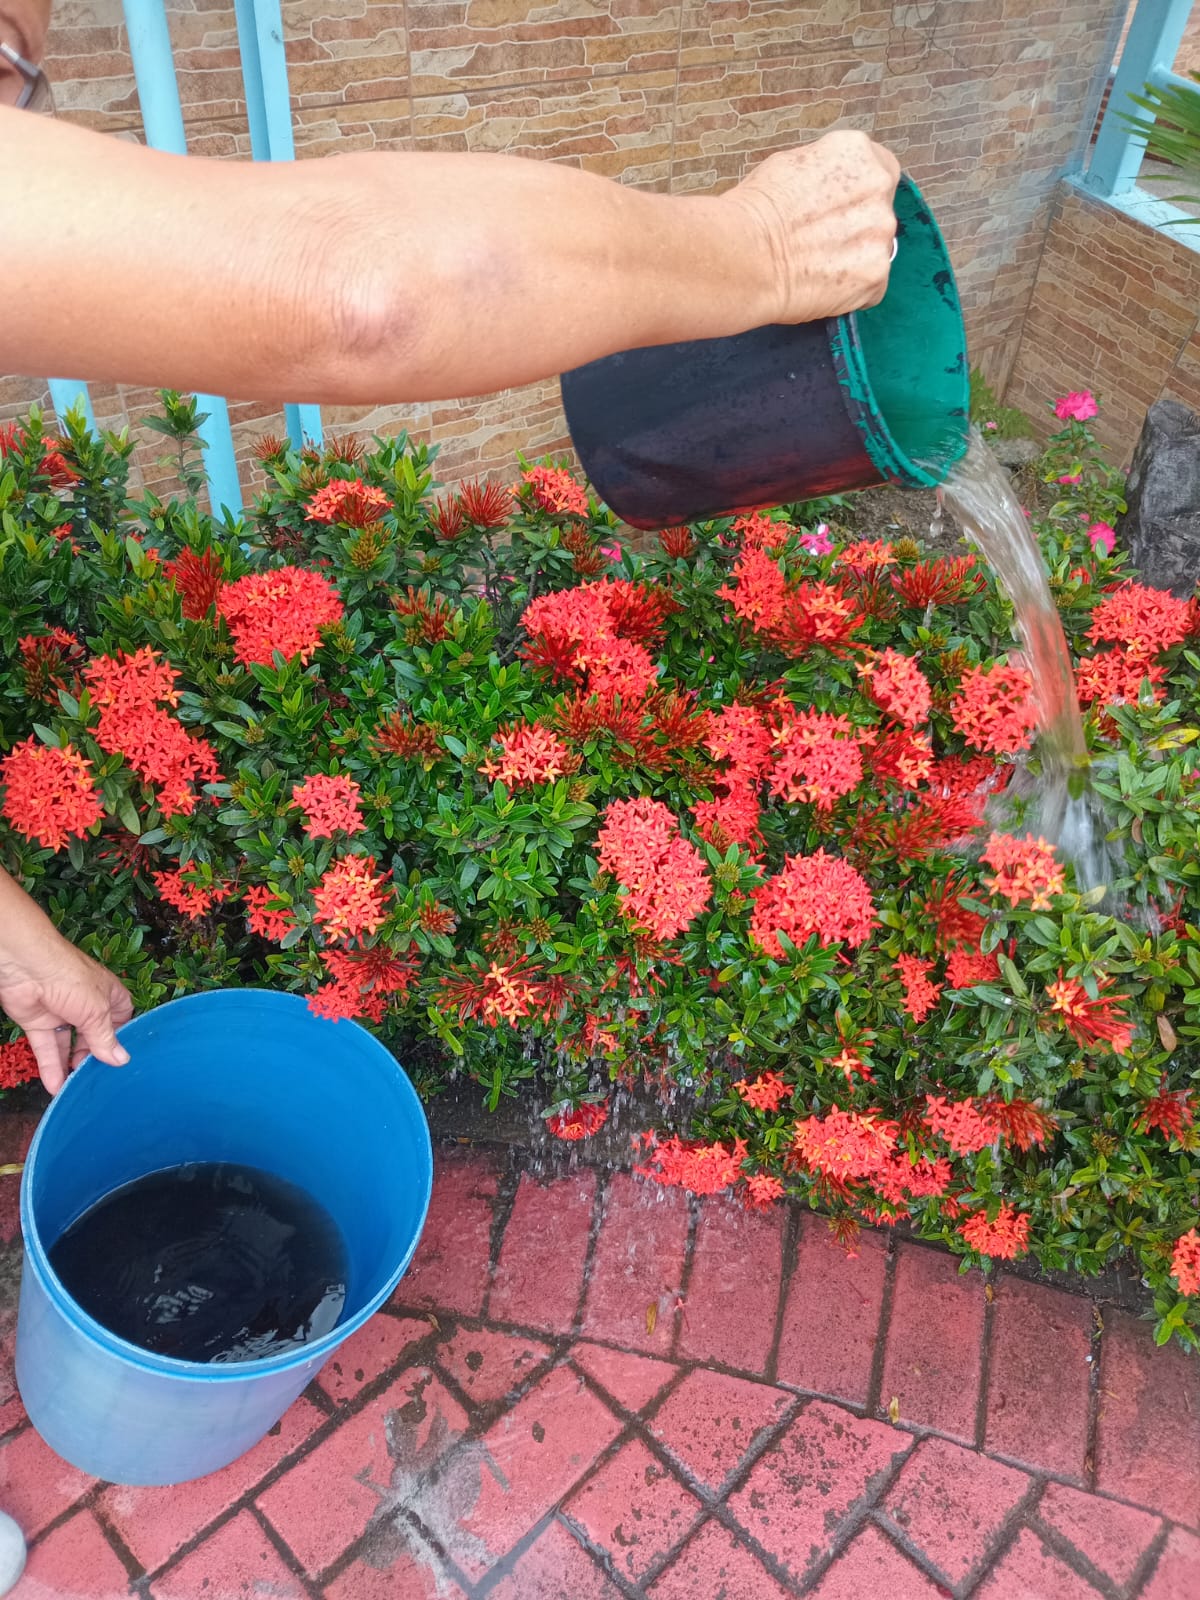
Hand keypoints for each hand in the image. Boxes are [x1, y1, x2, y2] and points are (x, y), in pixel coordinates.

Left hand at [0, 937, 132, 1094]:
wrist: (26, 967)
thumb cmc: (70, 978)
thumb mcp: (97, 1012)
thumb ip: (106, 1039)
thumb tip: (121, 1060)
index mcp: (108, 994)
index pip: (121, 1018)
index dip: (121, 1037)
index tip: (121, 1059)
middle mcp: (85, 1004)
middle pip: (93, 1035)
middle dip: (95, 1056)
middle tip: (98, 1077)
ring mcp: (61, 1014)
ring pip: (69, 1045)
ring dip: (72, 1066)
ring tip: (78, 1088)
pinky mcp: (38, 1023)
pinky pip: (47, 1049)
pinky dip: (51, 1067)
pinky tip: (56, 1086)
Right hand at [725, 129, 901, 324]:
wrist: (745, 257)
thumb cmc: (755, 213)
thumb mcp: (790, 165)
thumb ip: (823, 173)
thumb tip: (825, 188)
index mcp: (857, 153)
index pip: (880, 172)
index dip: (858, 195)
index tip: (840, 210)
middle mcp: (878, 188)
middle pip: (879, 213)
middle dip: (856, 228)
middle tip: (821, 242)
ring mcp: (880, 234)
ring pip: (876, 250)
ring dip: (854, 259)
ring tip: (817, 266)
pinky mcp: (875, 275)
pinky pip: (871, 285)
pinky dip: (852, 290)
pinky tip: (823, 285)